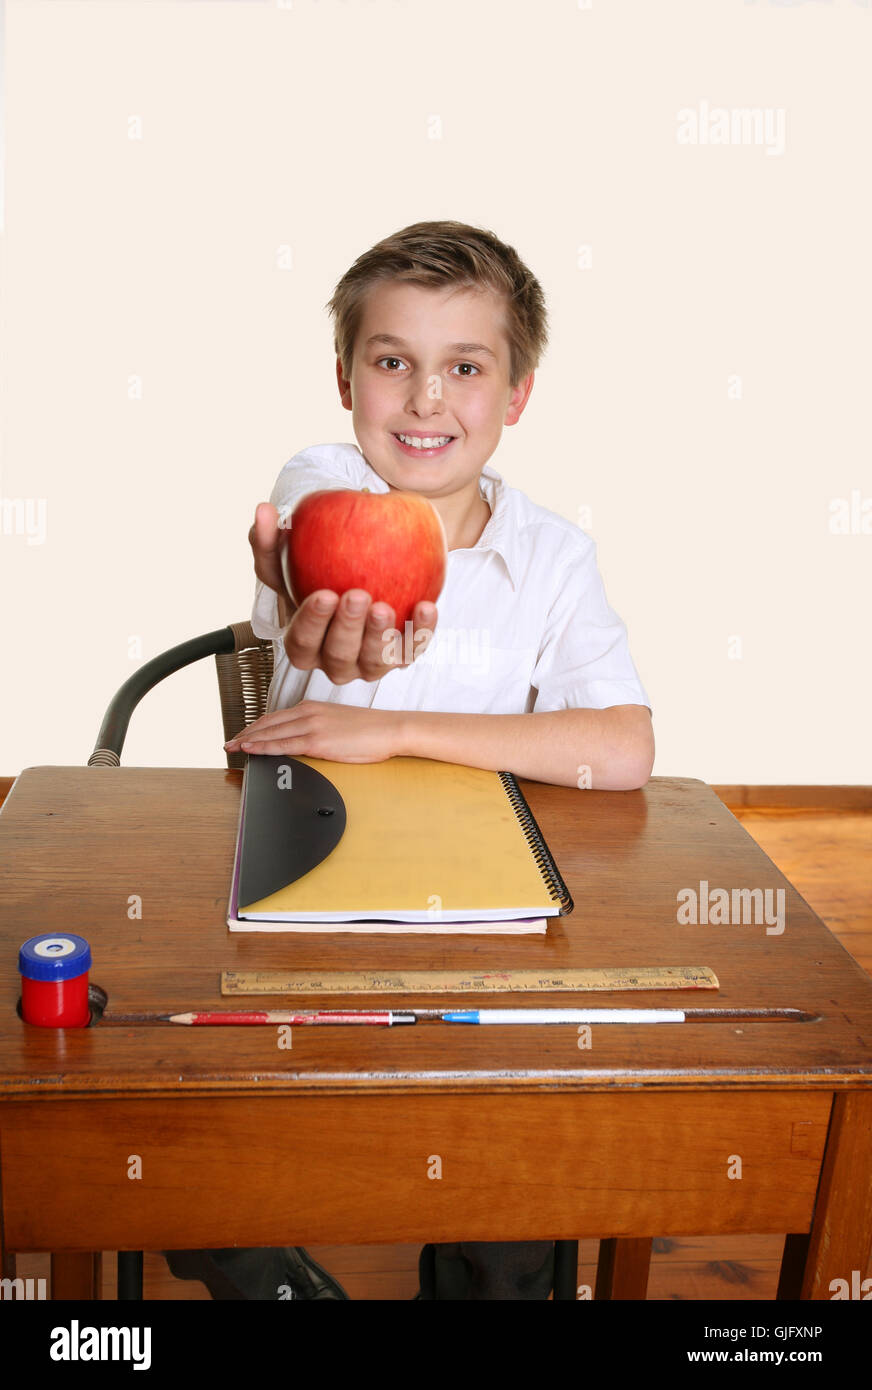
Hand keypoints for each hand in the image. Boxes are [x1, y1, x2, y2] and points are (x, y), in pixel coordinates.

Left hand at [224, 700, 404, 763]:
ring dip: (249, 741)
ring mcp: (312, 725)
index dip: (255, 727)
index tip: (242, 735)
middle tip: (229, 744)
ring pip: (271, 733)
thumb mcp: (338, 724)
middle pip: (267, 723)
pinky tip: (251, 750)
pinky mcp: (318, 740)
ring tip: (233, 749)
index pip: (275, 717)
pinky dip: (263, 747)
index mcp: (312, 707)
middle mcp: (308, 712)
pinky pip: (283, 744)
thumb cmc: (371, 729)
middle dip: (245, 734)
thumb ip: (317, 729)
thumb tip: (302, 741)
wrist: (390, 729)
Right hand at [249, 501, 437, 683]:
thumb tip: (263, 511)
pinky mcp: (401, 656)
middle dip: (348, 629)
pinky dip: (421, 631)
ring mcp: (369, 663)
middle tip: (358, 596)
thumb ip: (271, 540)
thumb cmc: (317, 571)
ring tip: (385, 606)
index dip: (312, 623)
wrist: (363, 572)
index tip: (324, 594)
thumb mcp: (290, 557)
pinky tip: (426, 606)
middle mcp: (335, 661)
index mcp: (304, 643)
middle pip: (338, 656)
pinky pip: (413, 649)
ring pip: (374, 662)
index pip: (301, 642)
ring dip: (380, 636)